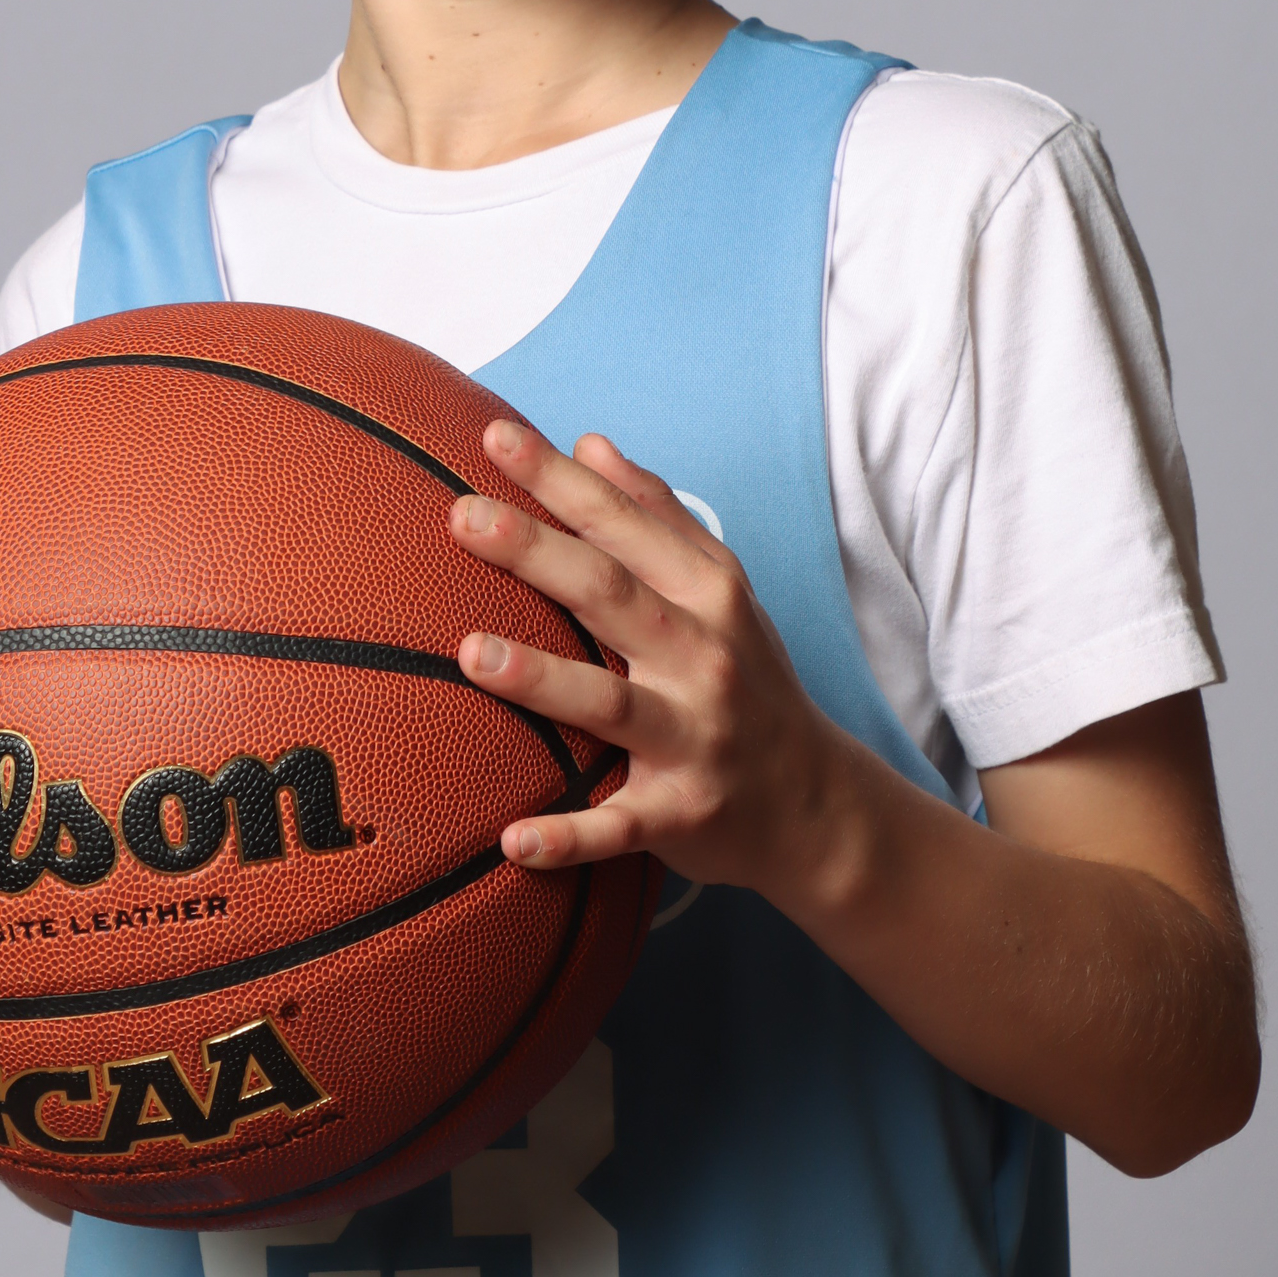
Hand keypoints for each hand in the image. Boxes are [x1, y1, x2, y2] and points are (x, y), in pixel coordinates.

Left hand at [452, 421, 846, 900]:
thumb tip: (589, 443)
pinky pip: (619, 827)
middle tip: (463, 516)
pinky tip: (511, 840)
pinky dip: (570, 836)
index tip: (493, 436)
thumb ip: (655, 515)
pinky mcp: (682, 814)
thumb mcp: (720, 587)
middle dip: (536, 554)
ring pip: (610, 705)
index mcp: (709, 594)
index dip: (559, 480)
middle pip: (610, 596)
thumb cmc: (748, 678)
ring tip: (470, 654)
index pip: (623, 525)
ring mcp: (694, 739)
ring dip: (541, 681)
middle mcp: (704, 659)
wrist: (814, 802)